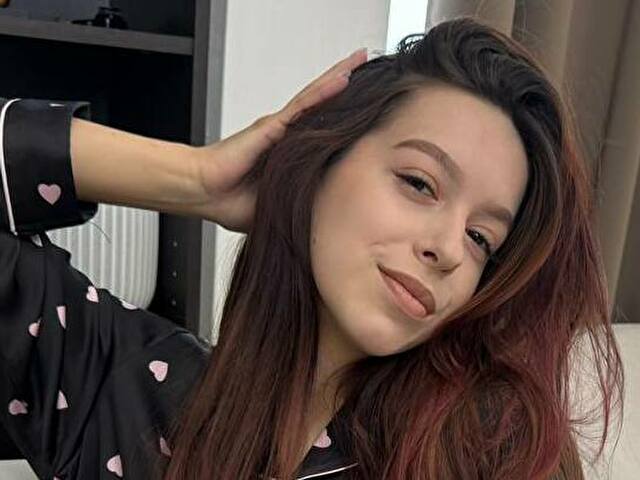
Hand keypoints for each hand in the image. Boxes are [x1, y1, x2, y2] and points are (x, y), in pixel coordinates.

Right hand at [192, 47, 367, 232]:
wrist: (203, 193)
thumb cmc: (230, 200)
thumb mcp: (279, 205)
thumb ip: (301, 204)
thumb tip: (326, 219)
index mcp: (288, 153)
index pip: (322, 129)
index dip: (343, 115)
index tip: (367, 104)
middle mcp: (286, 134)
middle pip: (322, 104)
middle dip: (344, 82)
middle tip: (365, 63)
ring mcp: (280, 127)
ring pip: (316, 97)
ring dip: (339, 76)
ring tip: (360, 57)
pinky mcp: (271, 126)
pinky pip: (303, 106)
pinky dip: (323, 92)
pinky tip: (343, 78)